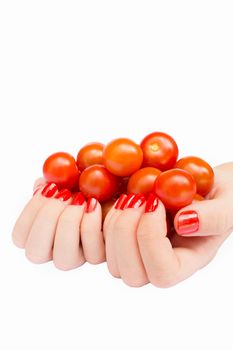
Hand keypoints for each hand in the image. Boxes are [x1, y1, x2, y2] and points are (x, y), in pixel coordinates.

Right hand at [12, 179, 104, 269]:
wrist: (113, 187)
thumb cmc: (85, 182)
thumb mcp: (64, 178)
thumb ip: (49, 182)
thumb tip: (43, 186)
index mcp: (39, 233)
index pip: (21, 236)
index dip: (32, 212)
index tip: (50, 188)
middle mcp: (54, 250)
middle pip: (36, 252)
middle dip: (48, 219)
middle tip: (65, 194)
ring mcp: (76, 257)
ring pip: (64, 259)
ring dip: (69, 224)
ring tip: (81, 198)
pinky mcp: (99, 256)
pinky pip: (93, 253)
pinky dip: (91, 224)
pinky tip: (94, 203)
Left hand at [103, 162, 232, 287]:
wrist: (205, 184)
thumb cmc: (223, 196)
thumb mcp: (229, 203)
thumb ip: (215, 216)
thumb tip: (184, 222)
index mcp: (188, 260)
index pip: (163, 273)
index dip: (151, 239)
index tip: (156, 202)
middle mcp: (161, 263)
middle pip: (131, 274)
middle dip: (126, 232)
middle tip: (137, 197)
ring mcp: (139, 253)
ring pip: (111, 261)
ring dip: (111, 225)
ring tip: (129, 196)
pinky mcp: (123, 238)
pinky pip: (97, 245)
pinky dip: (92, 222)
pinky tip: (99, 199)